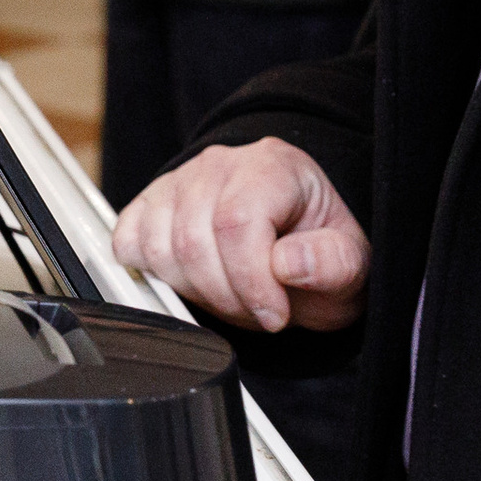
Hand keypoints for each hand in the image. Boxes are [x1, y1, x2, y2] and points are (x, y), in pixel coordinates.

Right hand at [111, 139, 369, 334]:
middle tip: (257, 311)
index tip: (275, 314)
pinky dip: (152, 274)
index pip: (237, 222)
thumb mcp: (352, 262)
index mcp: (272, 167)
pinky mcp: (149, 204)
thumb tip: (288, 263)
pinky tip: (192, 283)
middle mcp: (219, 165)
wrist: (296, 239)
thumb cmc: (319, 249)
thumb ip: (332, 262)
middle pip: (193, 240)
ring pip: (156, 246)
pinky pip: (128, 242)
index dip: (251, 281)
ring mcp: (178, 182)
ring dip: (192, 291)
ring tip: (230, 297)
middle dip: (226, 297)